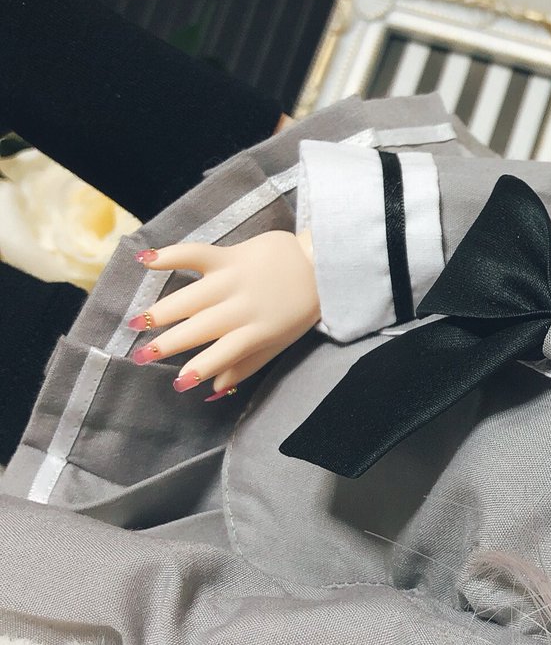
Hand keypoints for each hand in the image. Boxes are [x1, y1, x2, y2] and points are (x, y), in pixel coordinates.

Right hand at [131, 230, 319, 396]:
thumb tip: (215, 390)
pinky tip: (145, 259)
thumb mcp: (278, 343)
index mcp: (254, 333)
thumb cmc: (298, 310)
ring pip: (189, 298)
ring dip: (160, 311)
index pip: (222, 355)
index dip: (200, 369)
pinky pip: (195, 254)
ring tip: (135, 324)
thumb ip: (247, 365)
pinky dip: (169, 255)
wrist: (320, 265)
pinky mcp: (230, 255)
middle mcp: (240, 308)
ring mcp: (233, 280)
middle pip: (198, 329)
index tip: (177, 383)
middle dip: (168, 344)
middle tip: (140, 357)